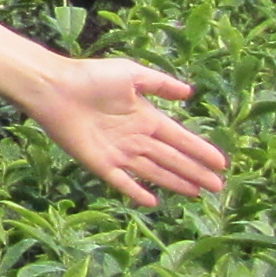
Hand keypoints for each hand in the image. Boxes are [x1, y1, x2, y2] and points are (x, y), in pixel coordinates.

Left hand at [18, 54, 228, 205]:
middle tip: (217, 186)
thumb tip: (189, 93)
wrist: (54, 88)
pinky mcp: (98, 163)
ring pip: (153, 171)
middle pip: (171, 158)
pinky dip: (136, 191)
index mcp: (145, 117)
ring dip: (174, 182)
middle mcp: (134, 137)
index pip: (179, 138)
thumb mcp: (131, 74)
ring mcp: (117, 152)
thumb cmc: (91, 76)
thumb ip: (160, 84)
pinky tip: (152, 202)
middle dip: (194, 171)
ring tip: (197, 193)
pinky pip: (121, 181)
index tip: (221, 163)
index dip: (199, 150)